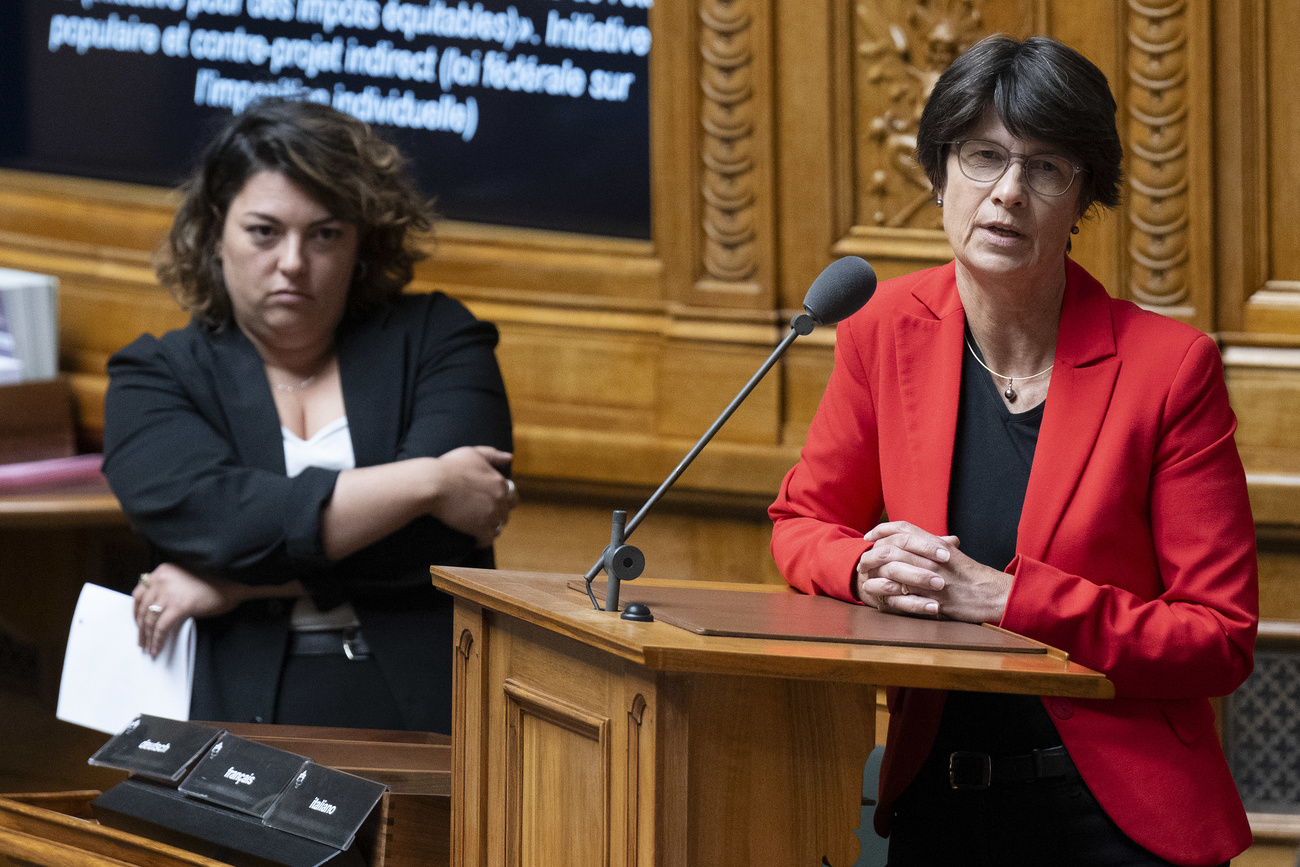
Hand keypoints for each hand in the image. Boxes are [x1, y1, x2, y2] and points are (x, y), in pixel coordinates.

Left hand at [132, 563, 244, 657]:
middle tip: (141, 640)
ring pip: (150, 620)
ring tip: (149, 648)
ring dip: (148, 637)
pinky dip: (158, 640)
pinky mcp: (179, 606)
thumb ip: (169, 590)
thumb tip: (157, 610)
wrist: (234, 581)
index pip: (140, 593)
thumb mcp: (186, 581)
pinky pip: (162, 628)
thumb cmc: (215, 582)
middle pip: (143, 608)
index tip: (137, 623)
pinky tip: (158, 648)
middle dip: (141, 628)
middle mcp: (162, 579)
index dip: (136, 611)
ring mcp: (169, 592)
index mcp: (163, 571)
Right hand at [429, 446, 518, 547]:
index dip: (501, 500)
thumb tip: (510, 458)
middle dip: (497, 514)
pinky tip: (475, 540)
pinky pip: (487, 540)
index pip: (511, 495)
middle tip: (483, 516)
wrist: (433, 484)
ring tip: (479, 528)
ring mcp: (492, 514)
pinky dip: (482, 541)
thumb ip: (493, 455)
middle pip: (506, 513)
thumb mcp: (473, 453)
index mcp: (500, 482)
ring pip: (498, 527)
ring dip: (490, 528)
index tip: (490, 502)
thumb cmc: (449, 467)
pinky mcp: (481, 528)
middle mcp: (500, 499)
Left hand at [855, 521, 1011, 622]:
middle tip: (862, 560)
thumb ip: (932, 544)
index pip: (902, 529)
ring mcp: (930, 578)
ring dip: (875, 574)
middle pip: (891, 549)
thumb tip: (913, 538)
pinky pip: (901, 594)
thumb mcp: (952, 553)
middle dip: (871, 554)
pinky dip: (885, 592)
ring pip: (892, 571)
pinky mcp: (930, 598)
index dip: (882, 530)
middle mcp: (930, 557)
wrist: (990, 594)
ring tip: (864, 577)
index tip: (869, 535)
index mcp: (935, 543)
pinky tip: (876, 593)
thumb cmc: (972, 574)